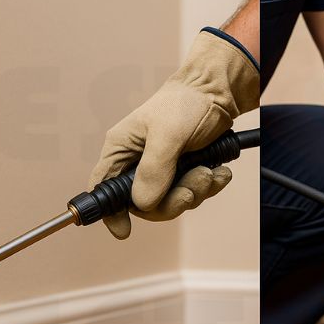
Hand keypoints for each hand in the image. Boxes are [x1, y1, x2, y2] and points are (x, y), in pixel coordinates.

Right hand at [88, 29, 258, 238]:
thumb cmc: (186, 103)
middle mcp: (137, 162)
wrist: (219, 91)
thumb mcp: (168, 134)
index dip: (109, 212)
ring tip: (210, 171)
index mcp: (122, 149)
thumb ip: (154, 170)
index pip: (103, 187)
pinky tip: (219, 171)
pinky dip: (209, 186)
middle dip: (172, 202)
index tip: (123, 232)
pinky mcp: (184, 170)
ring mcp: (162, 168)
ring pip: (172, 201)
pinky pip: (193, 193)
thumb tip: (143, 203)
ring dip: (196, 191)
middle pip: (144, 204)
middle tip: (192, 189)